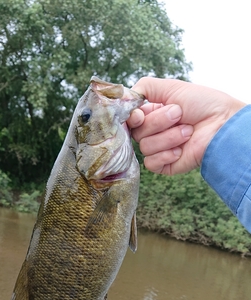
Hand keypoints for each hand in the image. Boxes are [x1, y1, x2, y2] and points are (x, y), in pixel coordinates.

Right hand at [128, 77, 245, 174]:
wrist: (222, 124)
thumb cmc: (203, 103)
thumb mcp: (171, 87)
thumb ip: (145, 87)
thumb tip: (125, 96)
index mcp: (152, 113)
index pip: (130, 119)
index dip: (132, 118)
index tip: (140, 114)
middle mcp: (154, 131)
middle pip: (137, 132)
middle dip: (159, 122)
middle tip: (179, 115)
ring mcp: (160, 149)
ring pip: (145, 146)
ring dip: (168, 137)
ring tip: (187, 131)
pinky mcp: (165, 165)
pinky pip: (151, 163)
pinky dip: (165, 155)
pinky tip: (180, 149)